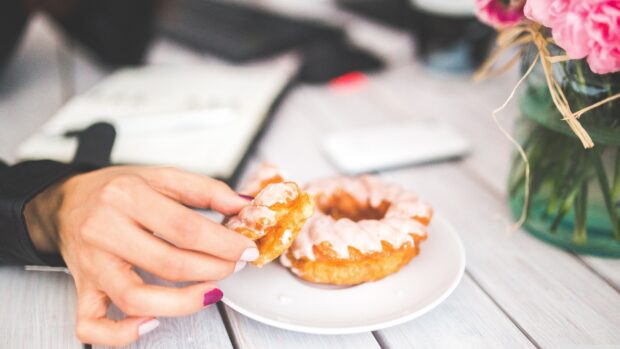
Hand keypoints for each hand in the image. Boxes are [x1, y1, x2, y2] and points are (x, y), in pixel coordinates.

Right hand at [25, 166, 256, 346]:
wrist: (66, 202)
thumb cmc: (116, 191)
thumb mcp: (161, 176)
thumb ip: (205, 190)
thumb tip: (244, 205)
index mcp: (126, 197)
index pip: (184, 228)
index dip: (223, 244)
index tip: (245, 250)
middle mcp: (104, 230)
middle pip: (168, 263)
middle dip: (213, 269)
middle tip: (234, 267)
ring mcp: (91, 264)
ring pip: (136, 298)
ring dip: (183, 303)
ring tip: (209, 292)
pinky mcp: (82, 289)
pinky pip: (92, 325)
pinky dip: (122, 334)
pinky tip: (152, 322)